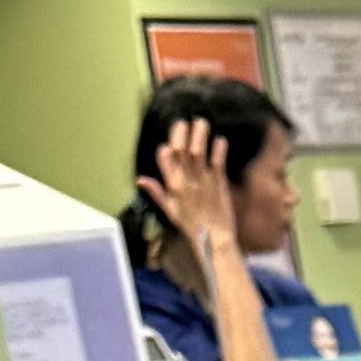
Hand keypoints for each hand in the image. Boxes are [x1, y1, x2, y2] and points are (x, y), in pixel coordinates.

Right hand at [140, 118, 238, 253]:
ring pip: (198, 152)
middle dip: (180, 134)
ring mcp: (203, 181)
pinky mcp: (219, 183)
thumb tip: (140, 179)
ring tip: (201, 121)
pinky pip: (218, 162)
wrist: (214, 238)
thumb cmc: (191, 227)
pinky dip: (219, 150)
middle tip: (182, 122)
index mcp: (172, 186)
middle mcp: (186, 181)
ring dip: (199, 135)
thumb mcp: (169, 210)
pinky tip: (220, 139)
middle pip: (181, 151)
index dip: (165, 148)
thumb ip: (157, 193)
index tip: (168, 142)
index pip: (164, 160)